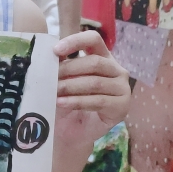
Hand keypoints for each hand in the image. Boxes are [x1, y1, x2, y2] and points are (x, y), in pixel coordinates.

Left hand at [53, 30, 129, 145]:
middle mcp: (116, 70)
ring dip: (71, 86)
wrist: (71, 132)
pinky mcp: (121, 107)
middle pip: (94, 62)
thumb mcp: (62, 81)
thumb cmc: (67, 102)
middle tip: (50, 78)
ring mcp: (122, 88)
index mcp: (103, 57)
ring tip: (53, 91)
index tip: (55, 50)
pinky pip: (97, 101)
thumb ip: (60, 66)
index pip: (93, 40)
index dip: (75, 42)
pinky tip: (61, 102)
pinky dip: (76, 101)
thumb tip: (50, 53)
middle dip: (69, 69)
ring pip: (95, 82)